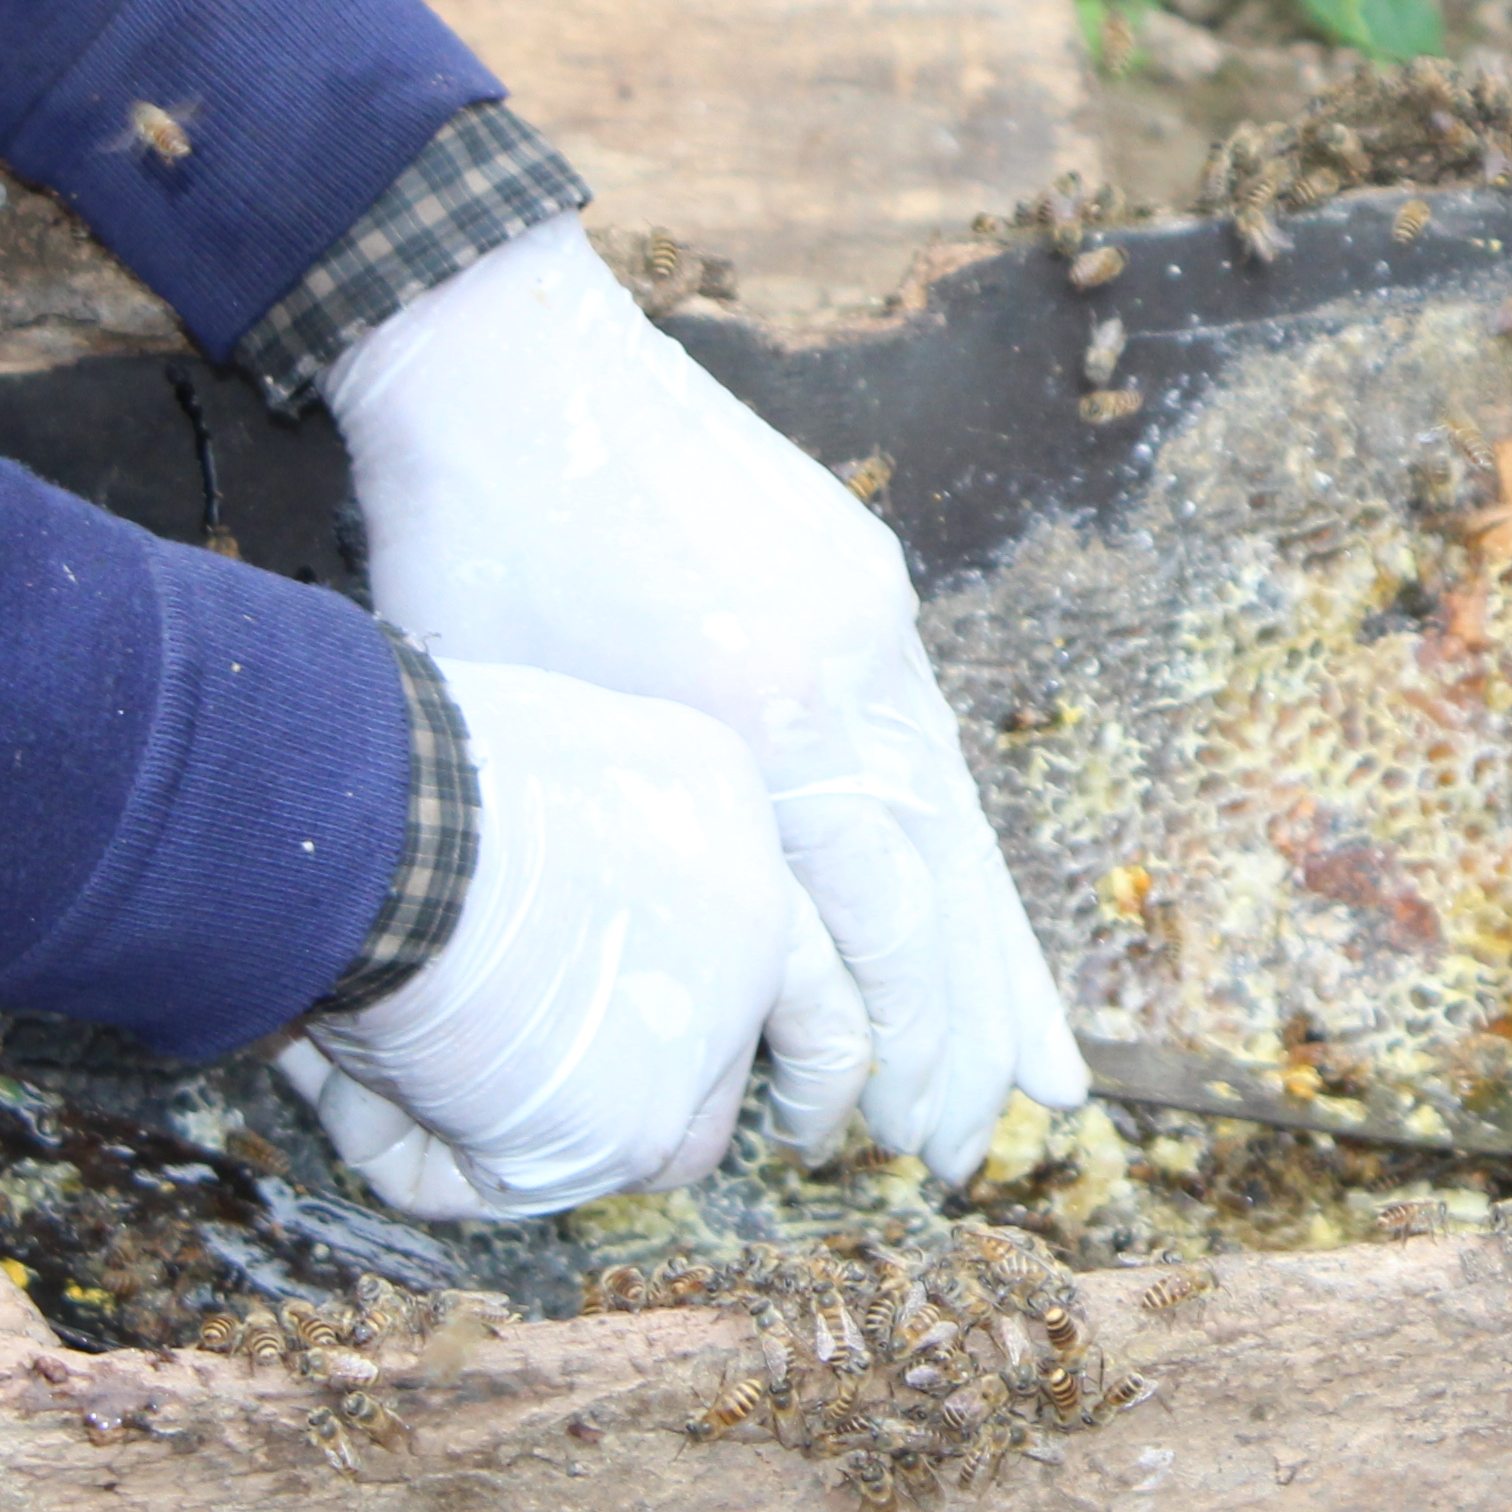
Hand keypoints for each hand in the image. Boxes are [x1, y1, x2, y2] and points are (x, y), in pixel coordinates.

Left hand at [332, 219, 1088, 1180]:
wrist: (506, 356)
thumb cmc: (472, 556)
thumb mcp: (537, 739)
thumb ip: (639, 854)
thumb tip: (700, 1002)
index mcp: (757, 730)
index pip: (869, 934)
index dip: (890, 1057)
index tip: (877, 1146)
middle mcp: (846, 679)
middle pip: (940, 893)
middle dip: (962, 1040)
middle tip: (966, 1154)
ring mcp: (873, 622)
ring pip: (956, 823)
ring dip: (992, 960)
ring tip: (1040, 1077)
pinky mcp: (870, 582)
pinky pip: (933, 746)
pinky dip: (959, 848)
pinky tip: (978, 918)